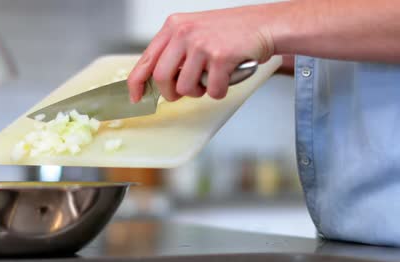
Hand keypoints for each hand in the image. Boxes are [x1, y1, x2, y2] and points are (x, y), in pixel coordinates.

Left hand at [128, 6, 276, 101]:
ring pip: (184, 87)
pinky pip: (212, 90)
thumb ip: (174, 51)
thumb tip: (157, 80)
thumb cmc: (231, 31)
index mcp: (173, 26)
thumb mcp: (194, 31)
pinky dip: (219, 92)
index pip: (145, 60)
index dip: (137, 83)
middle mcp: (184, 33)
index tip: (136, 97)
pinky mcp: (220, 57)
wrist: (265, 24)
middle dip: (170, 93)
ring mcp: (202, 44)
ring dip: (197, 92)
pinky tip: (226, 78)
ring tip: (209, 80)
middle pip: (161, 77)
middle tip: (182, 93)